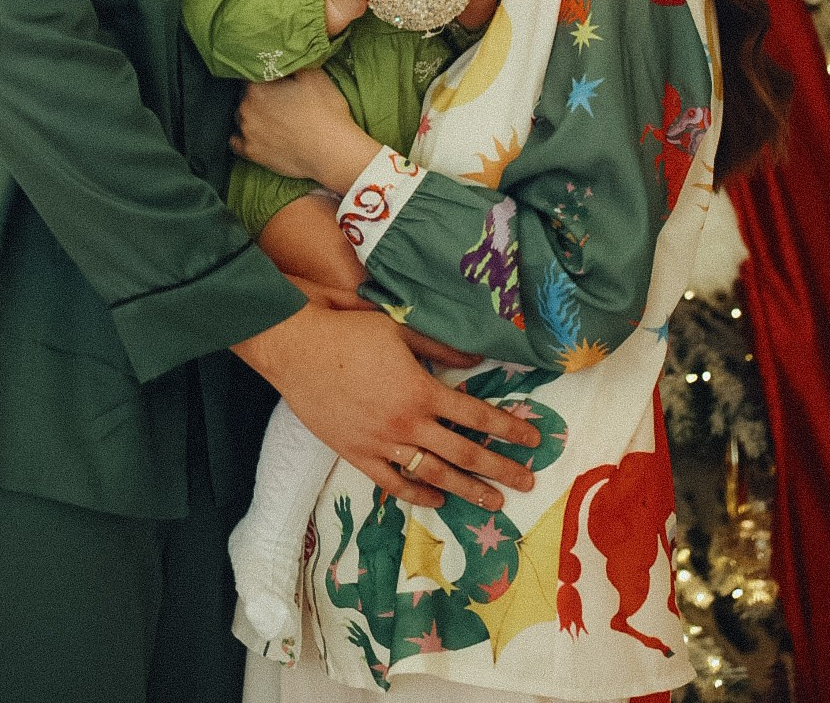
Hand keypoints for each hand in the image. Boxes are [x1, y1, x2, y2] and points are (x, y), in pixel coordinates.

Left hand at [232, 68, 378, 193]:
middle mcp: (245, 109)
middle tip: (279, 99)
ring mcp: (246, 133)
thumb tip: (282, 57)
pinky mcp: (251, 154)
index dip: (264, 75)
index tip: (276, 80)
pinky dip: (245, 137)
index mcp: (256, 88)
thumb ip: (291, 62)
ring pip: (241, 117)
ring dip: (252, 114)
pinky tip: (259, 134)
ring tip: (274, 118)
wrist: (333, 153)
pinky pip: (237, 142)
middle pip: (245, 95)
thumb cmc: (325, 112)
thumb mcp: (313, 75)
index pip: (250, 73)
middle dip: (258, 95)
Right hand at [233, 304, 537, 510]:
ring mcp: (381, 443)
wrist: (296, 347)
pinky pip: (393, 483)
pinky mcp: (356, 454)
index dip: (508, 427)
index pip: (476, 414)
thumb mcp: (399, 327)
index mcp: (421, 390)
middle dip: (500, 467)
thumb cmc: (348, 330)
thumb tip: (478, 356)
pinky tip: (437, 501)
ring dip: (467, 489)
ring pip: (433, 474)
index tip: (532, 438)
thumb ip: (440, 345)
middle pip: (463, 452)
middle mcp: (406, 423)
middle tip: (528, 480)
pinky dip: (417, 495)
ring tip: (493, 501)